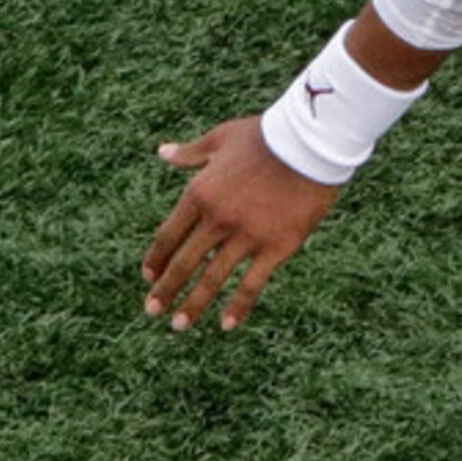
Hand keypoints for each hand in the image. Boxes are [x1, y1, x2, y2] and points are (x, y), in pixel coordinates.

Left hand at [142, 116, 340, 331]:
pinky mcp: (276, 246)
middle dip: (165, 290)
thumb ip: (191, 153)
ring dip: (193, 304)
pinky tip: (227, 324)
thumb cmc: (268, 135)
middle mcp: (218, 219)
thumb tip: (163, 152)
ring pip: (212, 279)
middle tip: (152, 310)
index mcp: (199, 193)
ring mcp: (247, 235)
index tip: (148, 277)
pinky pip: (252, 283)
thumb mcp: (222, 138)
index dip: (156, 259)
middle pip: (184, 262)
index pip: (168, 236)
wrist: (313, 141)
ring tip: (179, 325)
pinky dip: (237, 306)